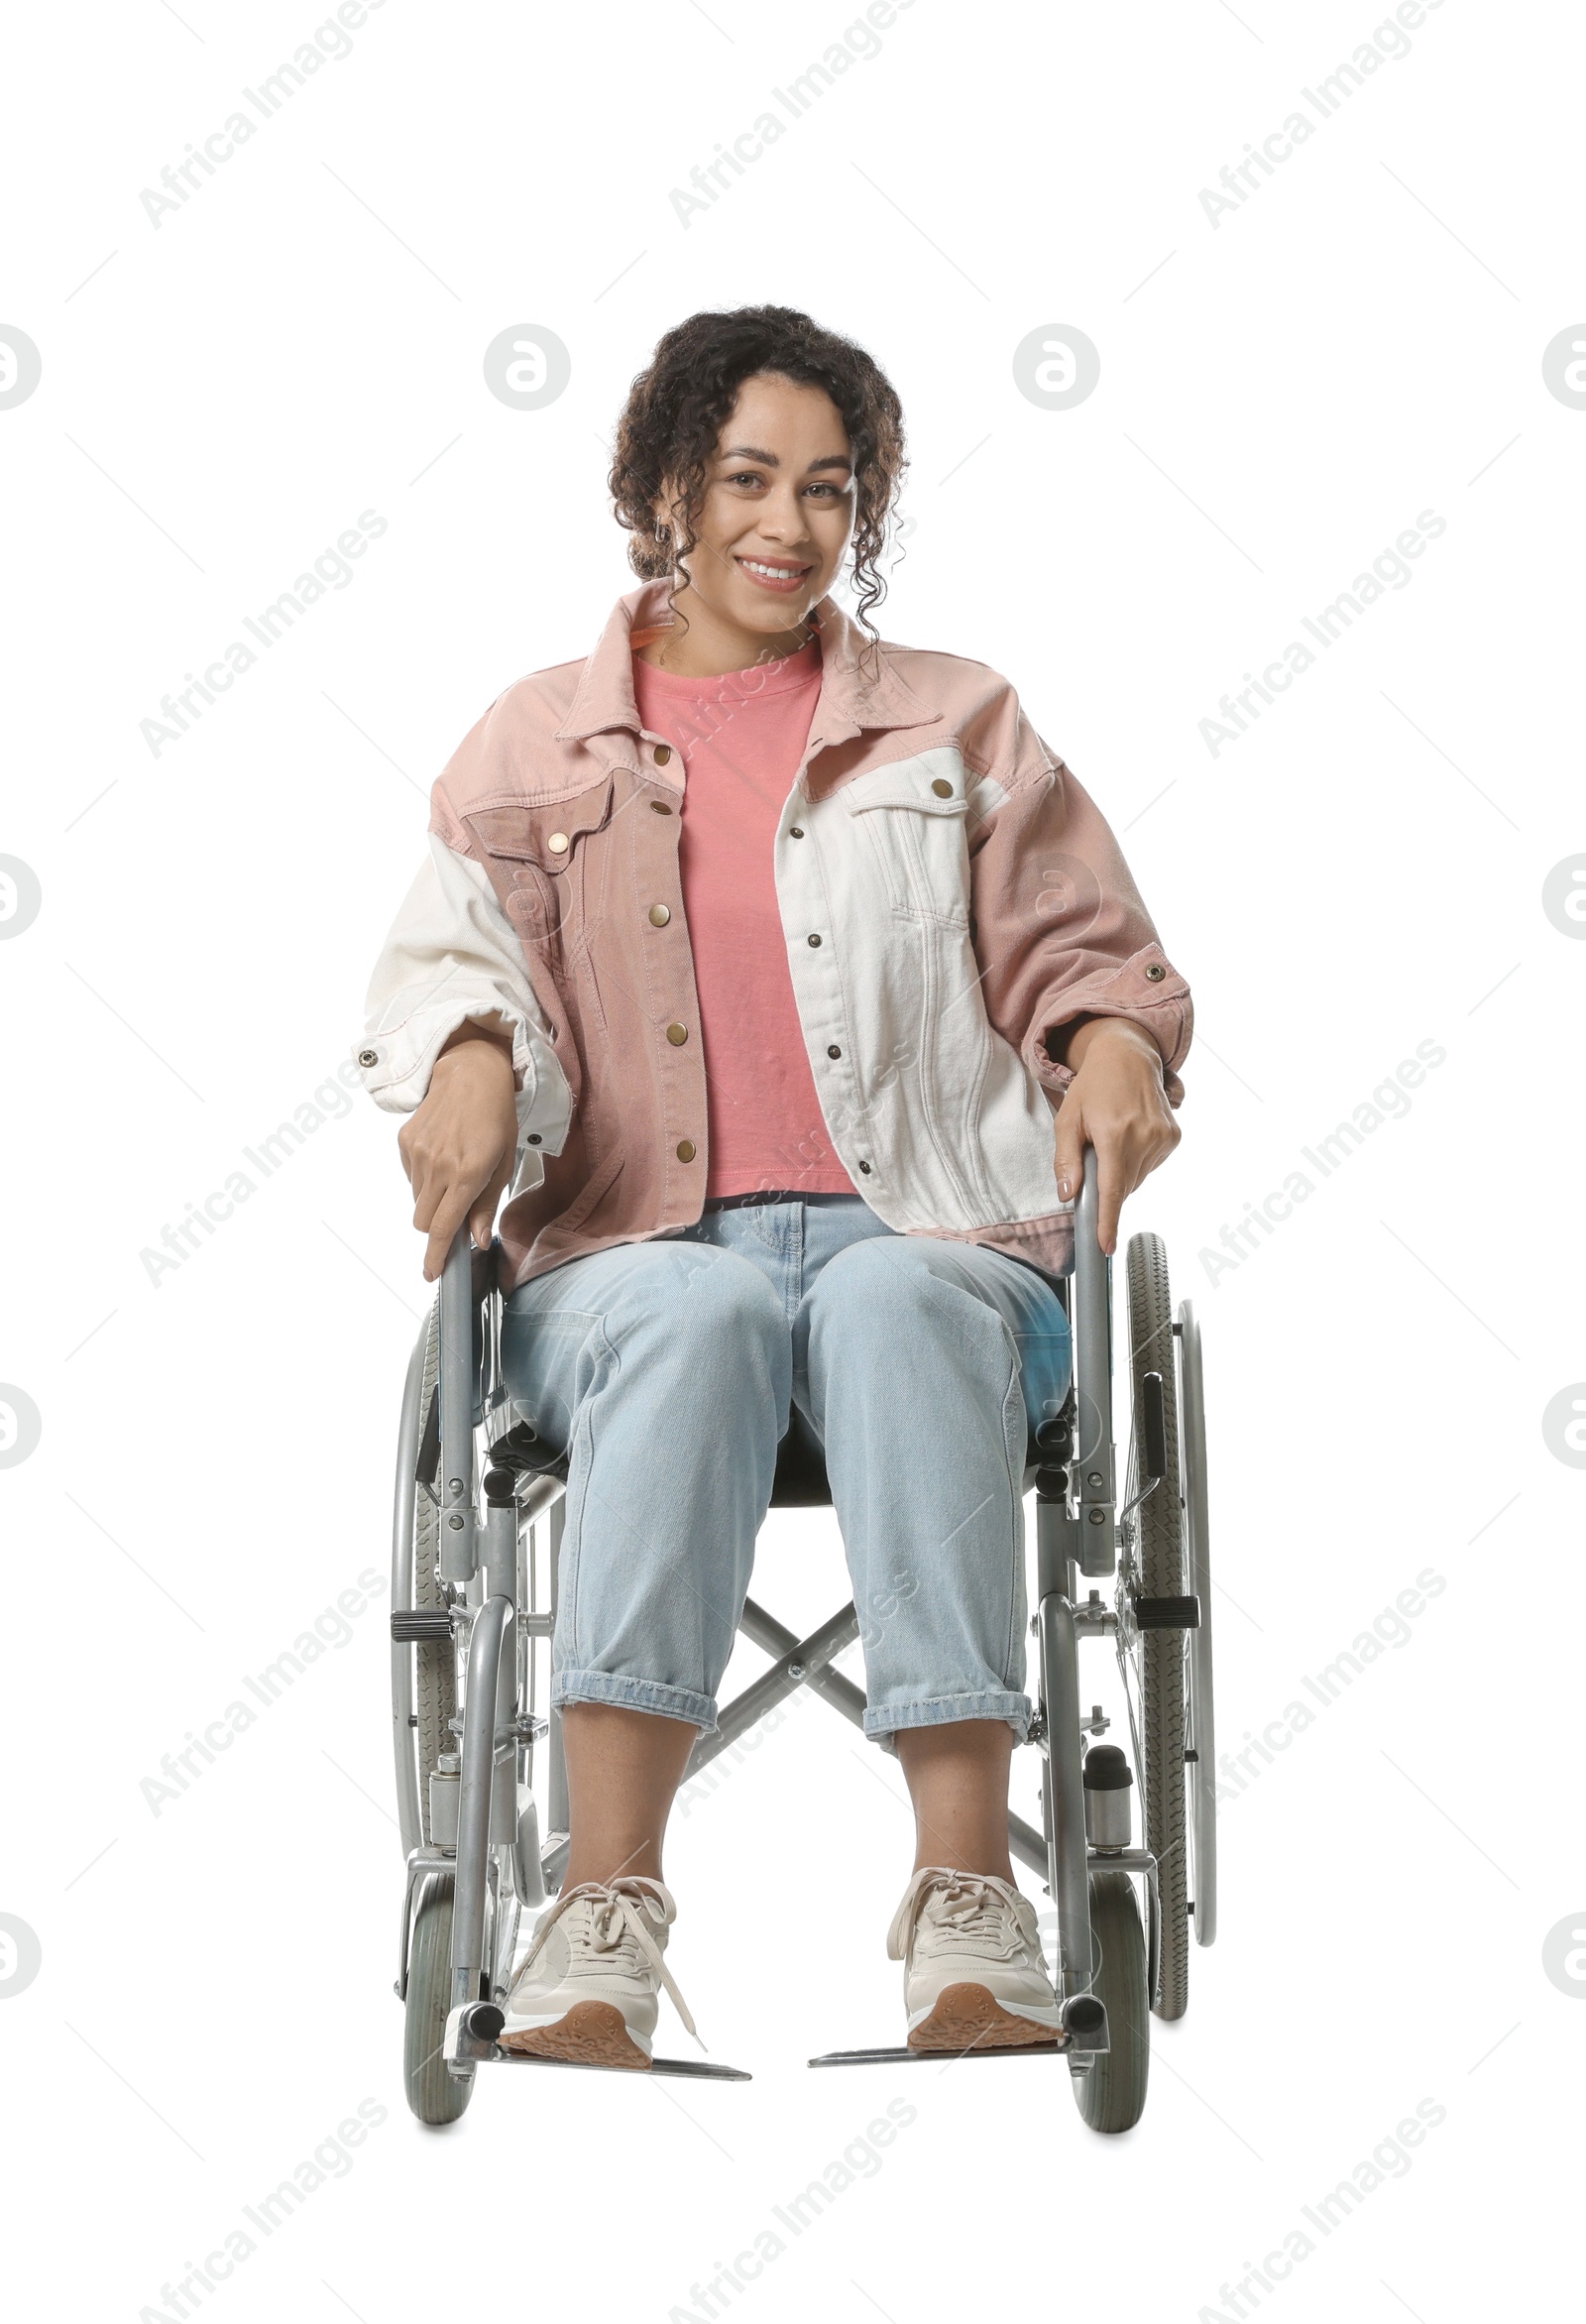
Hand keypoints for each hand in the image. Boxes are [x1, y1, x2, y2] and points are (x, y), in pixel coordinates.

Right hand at [397, 1021, 518, 1280]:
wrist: (471, 1073)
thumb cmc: (497, 1119)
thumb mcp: (503, 1163)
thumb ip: (486, 1205)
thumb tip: (477, 1241)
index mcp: (467, 1174)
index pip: (444, 1228)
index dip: (437, 1256)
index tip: (432, 1274)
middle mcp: (437, 1166)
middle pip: (423, 1222)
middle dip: (436, 1227)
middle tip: (456, 1210)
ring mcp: (417, 1153)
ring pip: (416, 1200)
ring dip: (432, 1199)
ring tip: (454, 1172)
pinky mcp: (404, 1142)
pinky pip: (410, 1177)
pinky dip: (424, 1178)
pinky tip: (442, 1154)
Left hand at [1050, 1017, 1179, 1256]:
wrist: (1128, 1055)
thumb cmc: (1092, 1087)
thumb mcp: (1067, 1119)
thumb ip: (1066, 1159)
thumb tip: (1068, 1193)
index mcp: (1114, 1134)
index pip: (1112, 1190)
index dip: (1108, 1222)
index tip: (1105, 1246)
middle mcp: (1144, 1137)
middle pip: (1123, 1187)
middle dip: (1107, 1183)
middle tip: (1096, 1153)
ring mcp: (1163, 1137)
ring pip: (1138, 1179)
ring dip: (1122, 1171)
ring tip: (1114, 1137)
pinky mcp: (1173, 1137)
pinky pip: (1151, 1166)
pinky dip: (1137, 1161)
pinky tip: (1131, 1135)